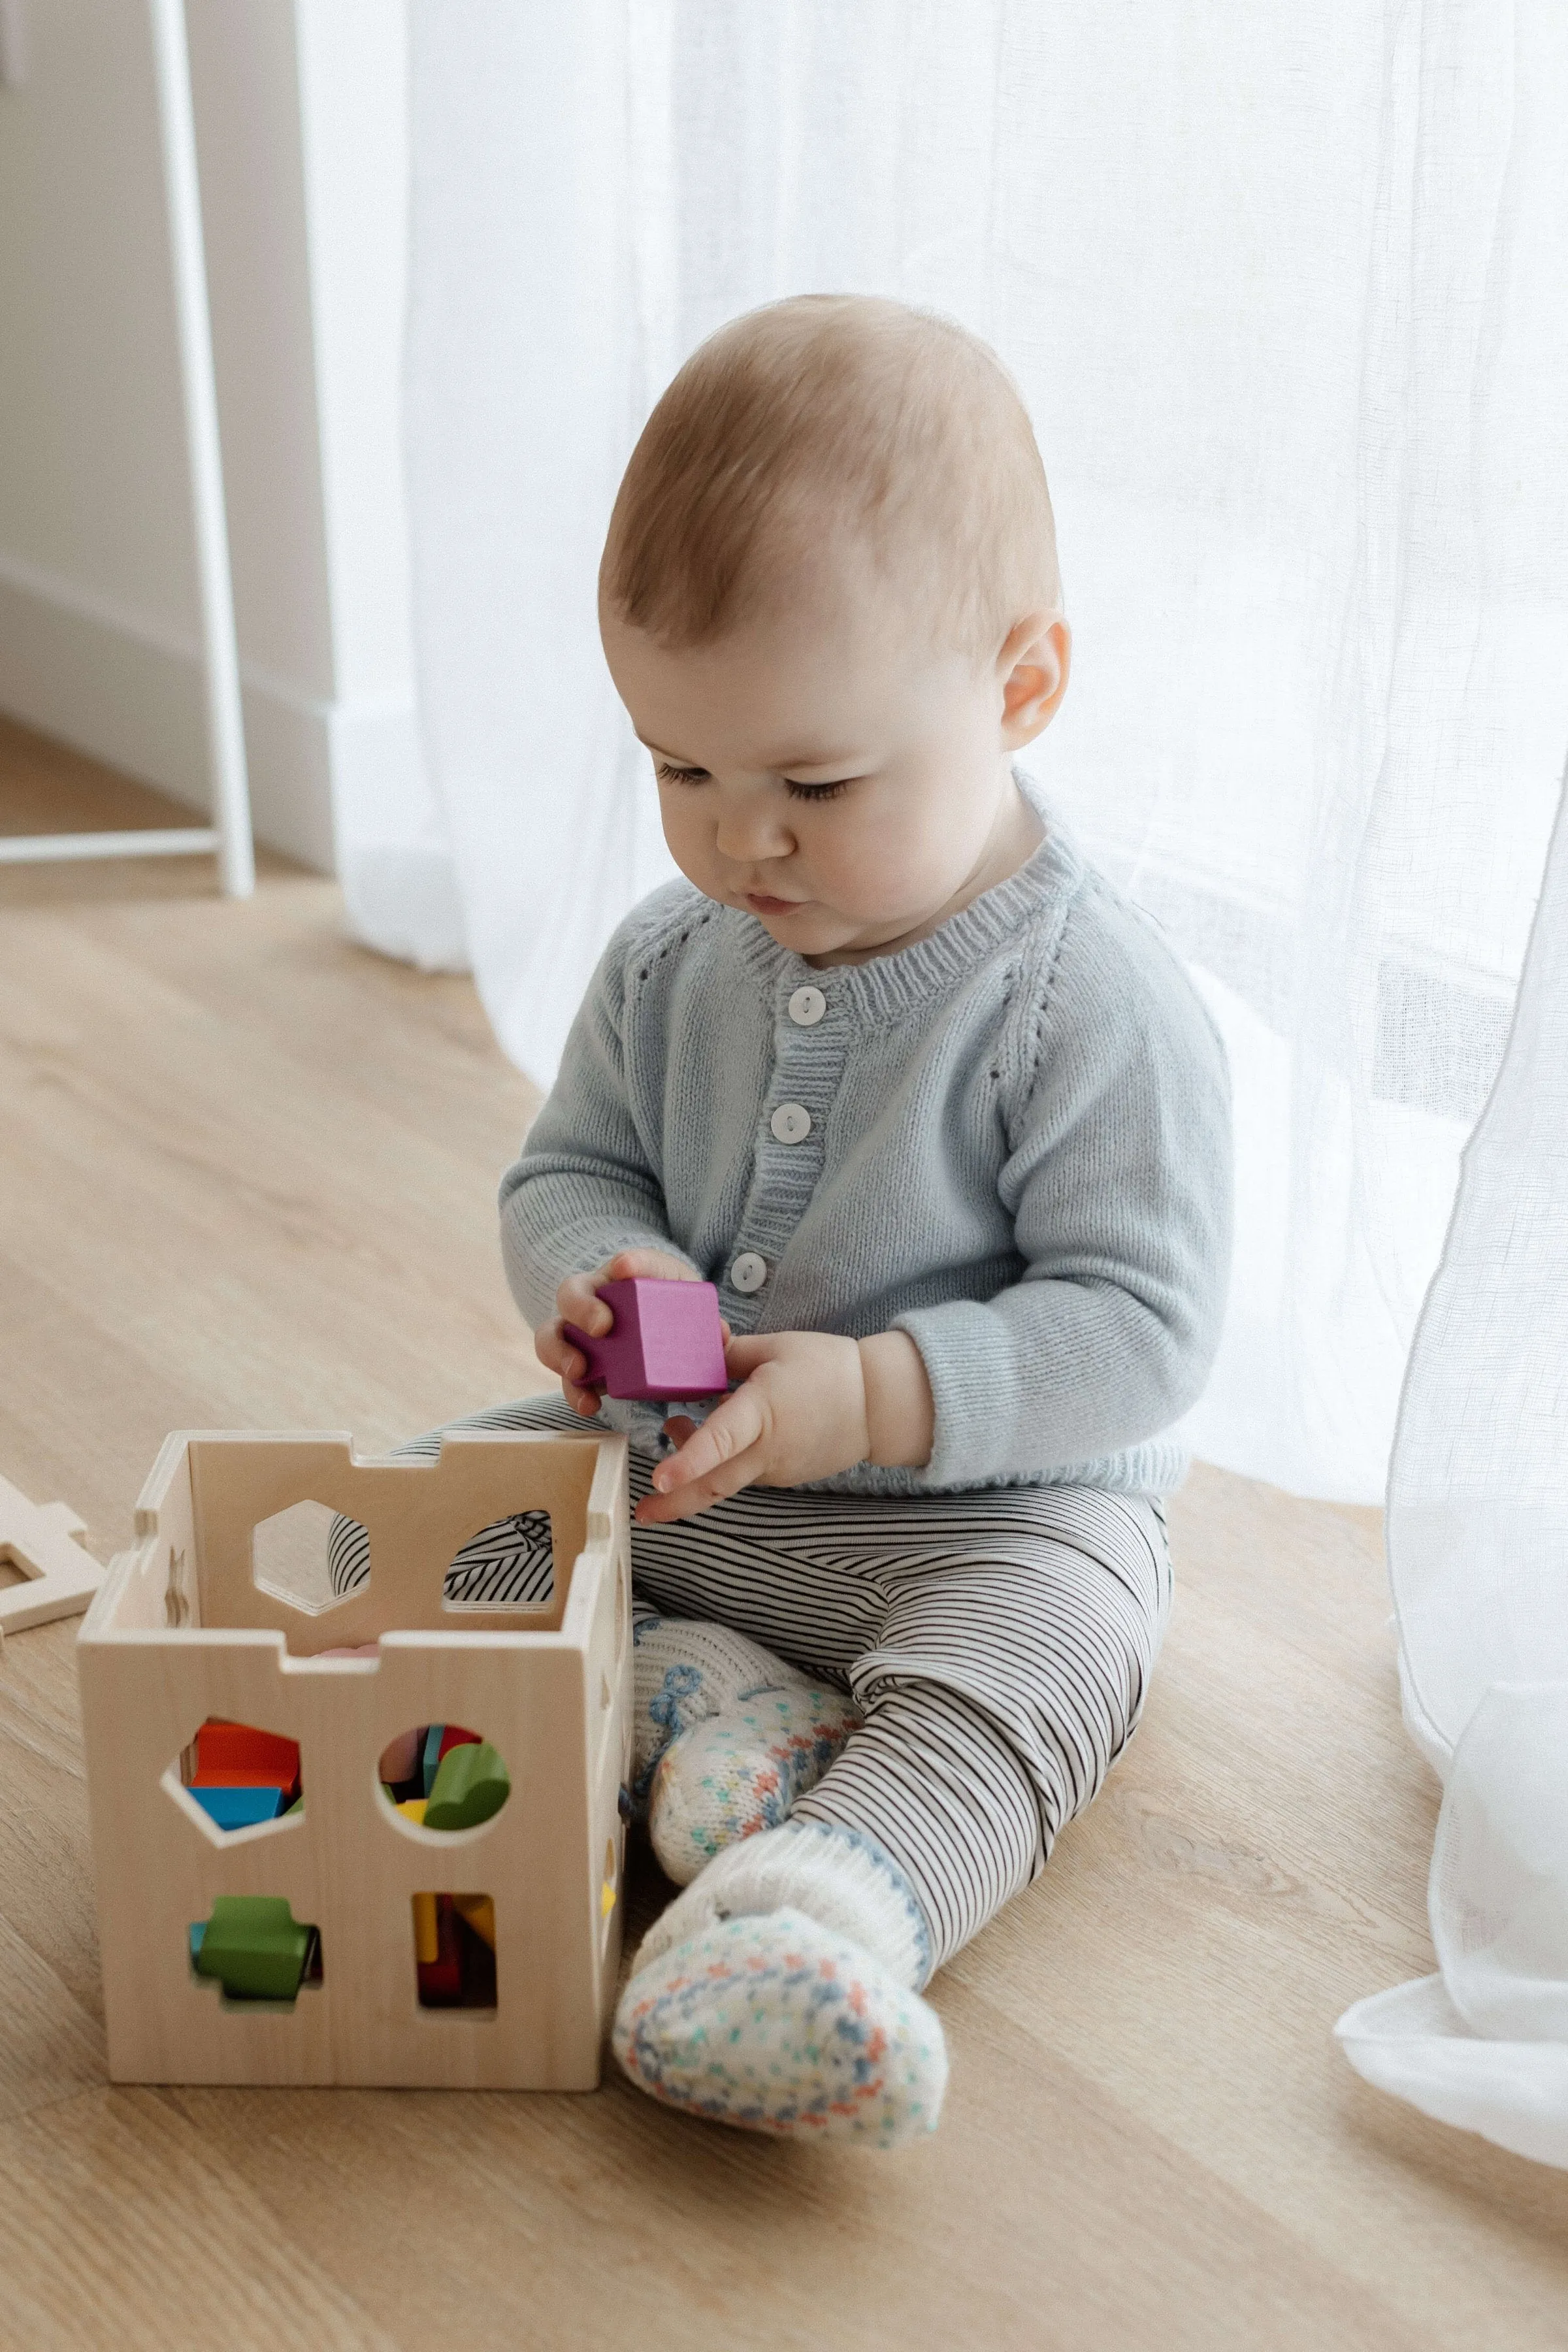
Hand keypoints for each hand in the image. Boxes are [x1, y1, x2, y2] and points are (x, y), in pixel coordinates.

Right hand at [535, 1248, 726, 1417]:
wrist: (655, 1330)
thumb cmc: (671, 1311)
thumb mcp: (691, 1309)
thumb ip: (706, 1320)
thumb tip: (720, 1335)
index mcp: (626, 1277)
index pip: (628, 1262)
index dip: (628, 1263)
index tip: (626, 1268)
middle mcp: (594, 1299)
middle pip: (571, 1292)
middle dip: (581, 1308)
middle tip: (602, 1327)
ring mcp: (579, 1333)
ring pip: (552, 1334)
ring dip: (560, 1352)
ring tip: (579, 1371)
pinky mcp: (580, 1366)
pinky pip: (566, 1377)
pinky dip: (574, 1391)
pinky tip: (589, 1404)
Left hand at [636, 1328, 933, 1524]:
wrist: (879, 1406)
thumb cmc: (830, 1369)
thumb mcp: (776, 1348)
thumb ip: (730, 1352)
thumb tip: (696, 1347)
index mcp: (763, 1410)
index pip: (722, 1439)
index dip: (689, 1459)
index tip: (660, 1480)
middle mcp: (767, 1449)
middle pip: (715, 1484)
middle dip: (673, 1505)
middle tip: (640, 1513)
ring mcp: (775, 1469)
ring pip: (725, 1478)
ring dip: (692, 1470)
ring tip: (673, 1438)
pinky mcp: (781, 1476)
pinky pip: (743, 1473)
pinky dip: (721, 1463)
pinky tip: (717, 1436)